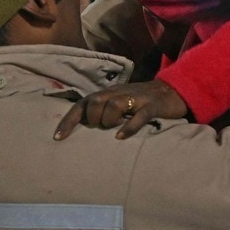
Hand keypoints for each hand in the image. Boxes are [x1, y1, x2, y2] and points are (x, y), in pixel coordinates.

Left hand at [54, 79, 188, 140]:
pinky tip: (122, 137)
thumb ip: (101, 112)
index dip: (69, 120)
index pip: (82, 104)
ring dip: (109, 120)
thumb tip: (81, 131)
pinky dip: (129, 127)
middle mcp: (119, 93)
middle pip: (96, 101)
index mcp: (107, 94)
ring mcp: (137, 98)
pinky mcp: (152, 105)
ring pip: (115, 105)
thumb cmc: (139, 102)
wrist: (171, 91)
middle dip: (93, 117)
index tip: (58, 138)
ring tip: (113, 131)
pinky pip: (139, 115)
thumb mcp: (118, 103)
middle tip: (101, 128)